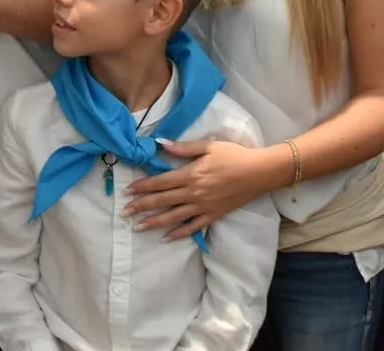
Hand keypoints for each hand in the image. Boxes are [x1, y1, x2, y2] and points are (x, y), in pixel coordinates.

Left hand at [122, 139, 278, 239]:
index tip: (127, 191)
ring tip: (138, 227)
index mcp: (190, 174)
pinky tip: (166, 238)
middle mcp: (194, 193)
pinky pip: (193, 227)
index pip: (160, 182)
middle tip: (124, 212)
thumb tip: (160, 144)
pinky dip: (179, 233)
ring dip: (154, 222)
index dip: (142, 187)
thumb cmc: (234, 155)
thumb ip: (183, 148)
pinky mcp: (213, 215)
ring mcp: (203, 206)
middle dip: (142, 206)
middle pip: (162, 201)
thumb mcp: (208, 146)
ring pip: (174, 217)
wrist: (259, 173)